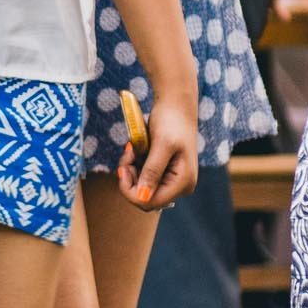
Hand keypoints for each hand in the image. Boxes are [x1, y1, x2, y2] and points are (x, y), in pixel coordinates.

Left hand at [117, 88, 196, 209]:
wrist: (176, 105)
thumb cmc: (172, 121)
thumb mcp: (161, 145)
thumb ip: (152, 172)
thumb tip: (142, 198)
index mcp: (183, 183)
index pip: (149, 202)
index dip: (130, 189)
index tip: (123, 166)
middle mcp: (180, 187)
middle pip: (144, 198)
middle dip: (130, 179)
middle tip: (128, 154)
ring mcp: (172, 181)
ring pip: (140, 189)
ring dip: (131, 171)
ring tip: (132, 149)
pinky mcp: (164, 174)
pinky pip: (142, 179)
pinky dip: (134, 166)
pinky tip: (136, 150)